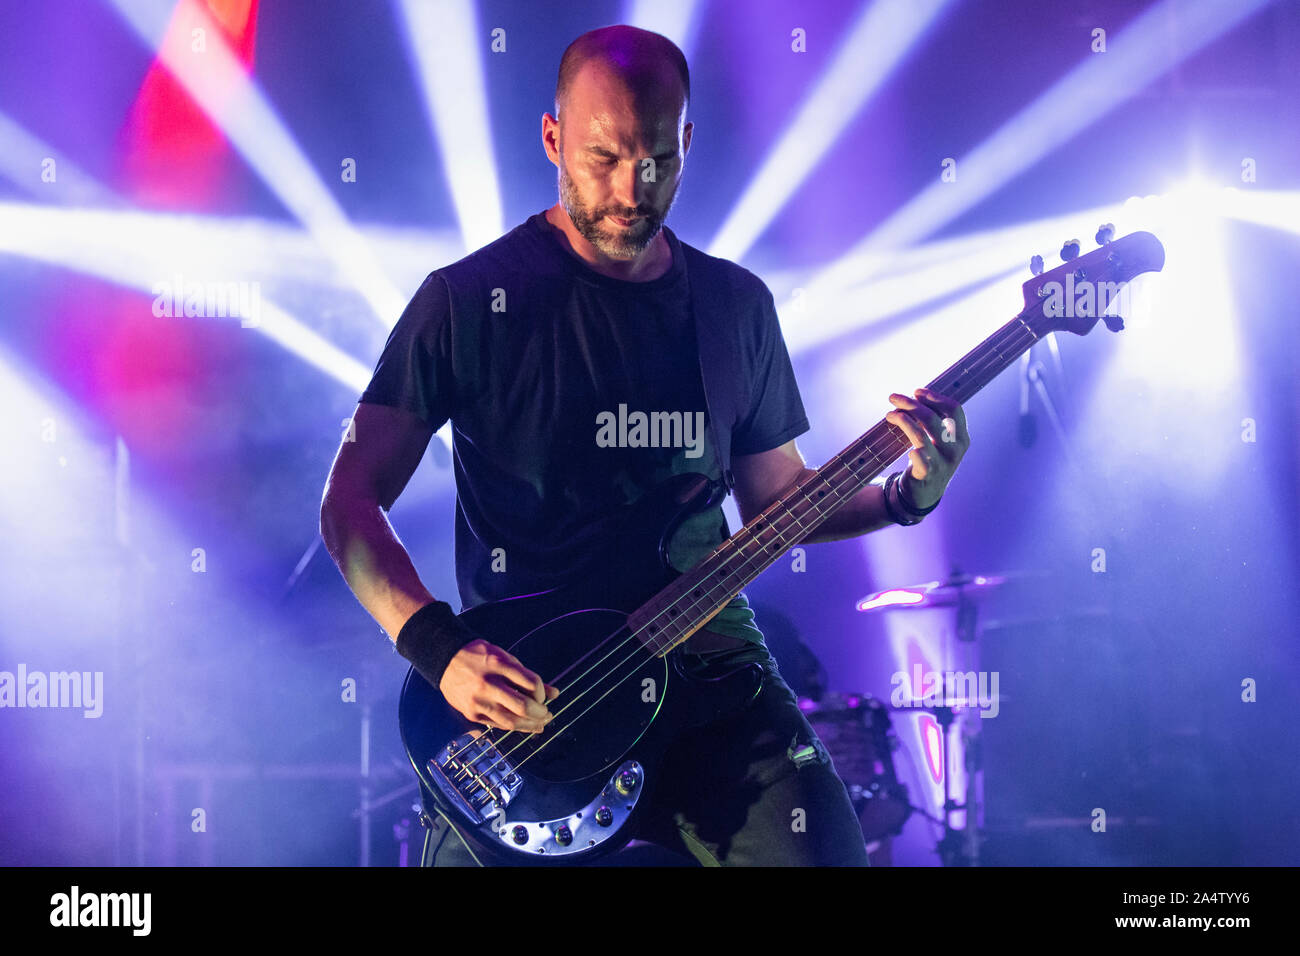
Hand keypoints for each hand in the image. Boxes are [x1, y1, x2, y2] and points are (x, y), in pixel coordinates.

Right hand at [439, 639, 560, 732]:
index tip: (543, 696)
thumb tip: (554, 693)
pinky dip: (514, 727)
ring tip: (540, 724)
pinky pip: (498, 725)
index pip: (531, 683)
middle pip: (523, 706)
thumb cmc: (479, 657)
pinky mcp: (471, 713)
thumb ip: (527, 676)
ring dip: (531, 725)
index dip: (542, 693)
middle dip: (540, 713)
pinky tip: (524, 726)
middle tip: (547, 714)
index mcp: (499, 664)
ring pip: (511, 721)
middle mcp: (488, 684)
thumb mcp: (505, 658)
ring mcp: (478, 701)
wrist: (446, 660)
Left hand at [885, 387, 969, 509]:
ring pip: (920, 435)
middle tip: (893, 397)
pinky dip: (913, 450)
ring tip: (889, 414)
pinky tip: (904, 443)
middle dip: (911, 404)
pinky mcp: (927, 475)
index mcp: (961, 438)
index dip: (935, 397)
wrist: (926, 493)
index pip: (954, 410)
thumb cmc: (932, 459)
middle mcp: (955, 449)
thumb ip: (935, 422)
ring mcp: (942, 463)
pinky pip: (919, 457)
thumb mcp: (941, 442)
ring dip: (902, 420)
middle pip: (932, 418)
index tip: (917, 392)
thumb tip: (915, 397)